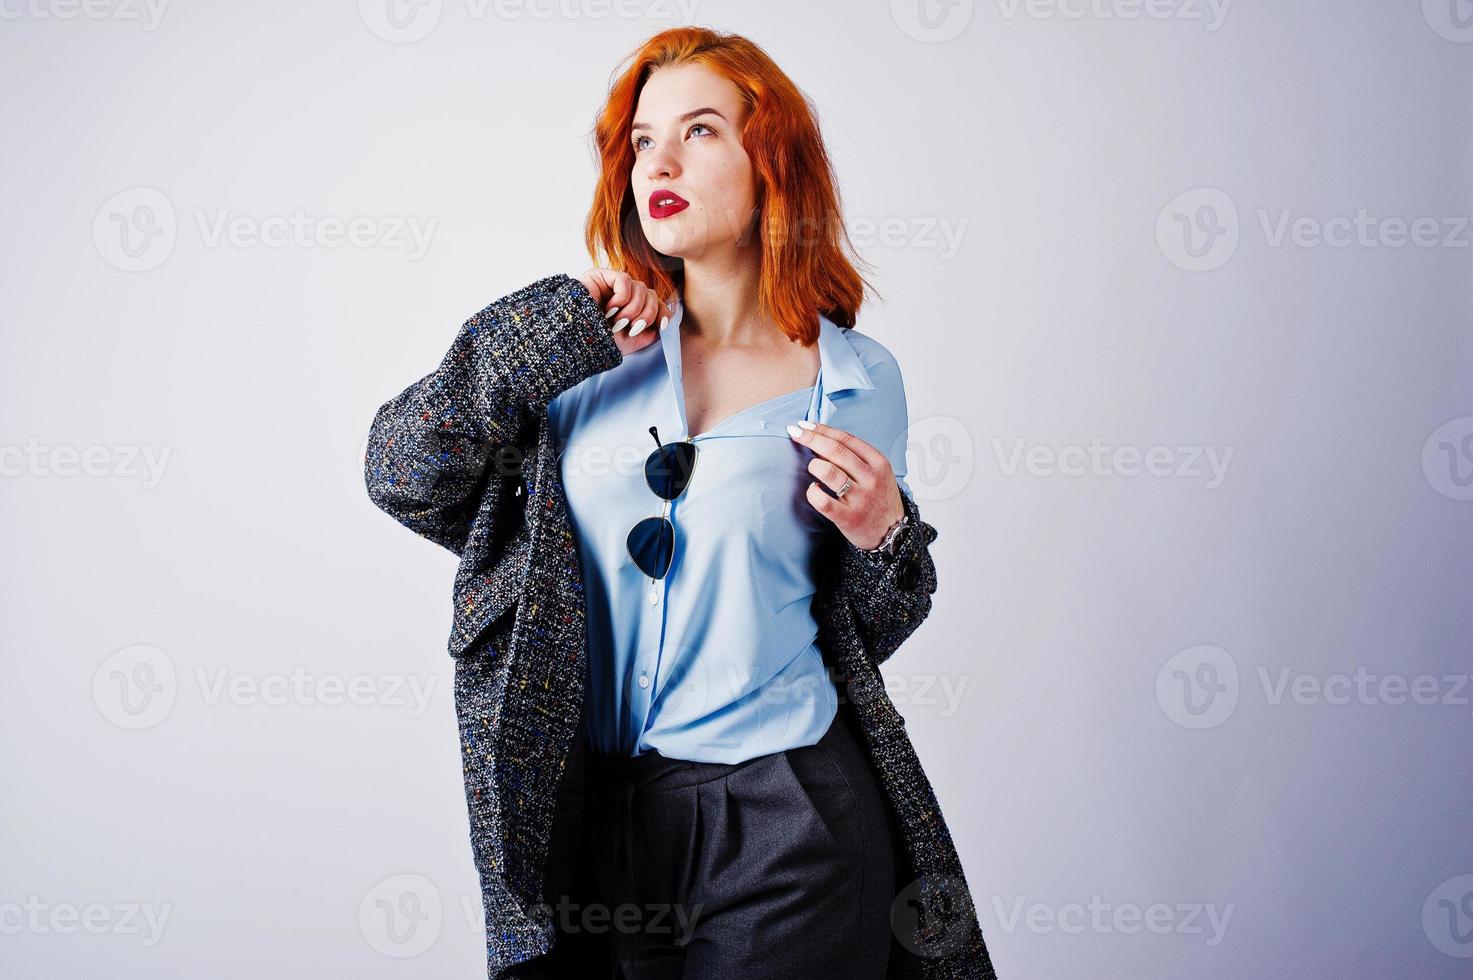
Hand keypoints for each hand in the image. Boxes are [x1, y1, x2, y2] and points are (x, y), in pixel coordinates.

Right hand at [574, 267, 668, 356]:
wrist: (576, 343)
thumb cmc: (599, 343)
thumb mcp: (630, 342)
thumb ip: (649, 332)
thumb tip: (665, 322)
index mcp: (632, 308)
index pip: (657, 302)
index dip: (663, 312)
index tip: (662, 326)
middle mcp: (625, 294)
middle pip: (652, 296)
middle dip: (646, 315)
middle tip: (630, 329)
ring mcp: (613, 284)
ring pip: (641, 288)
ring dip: (632, 310)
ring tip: (616, 323)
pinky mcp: (601, 275)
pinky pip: (625, 281)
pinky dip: (621, 299)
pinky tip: (609, 310)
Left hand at [786, 420, 905, 550]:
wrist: (892, 532)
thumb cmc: (878, 498)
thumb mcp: (878, 472)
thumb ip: (855, 456)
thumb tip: (821, 439)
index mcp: (878, 463)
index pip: (846, 438)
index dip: (823, 429)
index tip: (805, 425)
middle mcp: (871, 478)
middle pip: (835, 451)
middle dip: (811, 438)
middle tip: (795, 433)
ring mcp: (860, 498)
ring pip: (829, 472)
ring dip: (814, 465)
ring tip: (813, 467)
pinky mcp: (848, 517)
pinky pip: (822, 501)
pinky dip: (813, 492)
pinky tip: (814, 489)